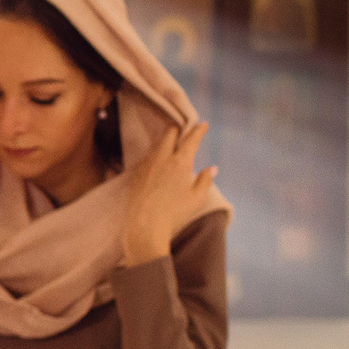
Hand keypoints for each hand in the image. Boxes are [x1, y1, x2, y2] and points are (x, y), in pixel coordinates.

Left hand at [122, 120, 216, 267]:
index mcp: (180, 162)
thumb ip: (205, 180)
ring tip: (170, 142)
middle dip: (177, 128)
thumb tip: (212, 168)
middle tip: (183, 128)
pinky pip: (147, 157)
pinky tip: (156, 159)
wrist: (145, 224)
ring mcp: (147, 165)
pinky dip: (154, 154)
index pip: (191, 139)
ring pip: (156, 144)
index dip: (198, 130)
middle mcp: (162, 158)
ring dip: (165, 140)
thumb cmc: (175, 212)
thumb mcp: (196, 198)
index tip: (203, 124)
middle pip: (169, 133)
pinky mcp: (136, 173)